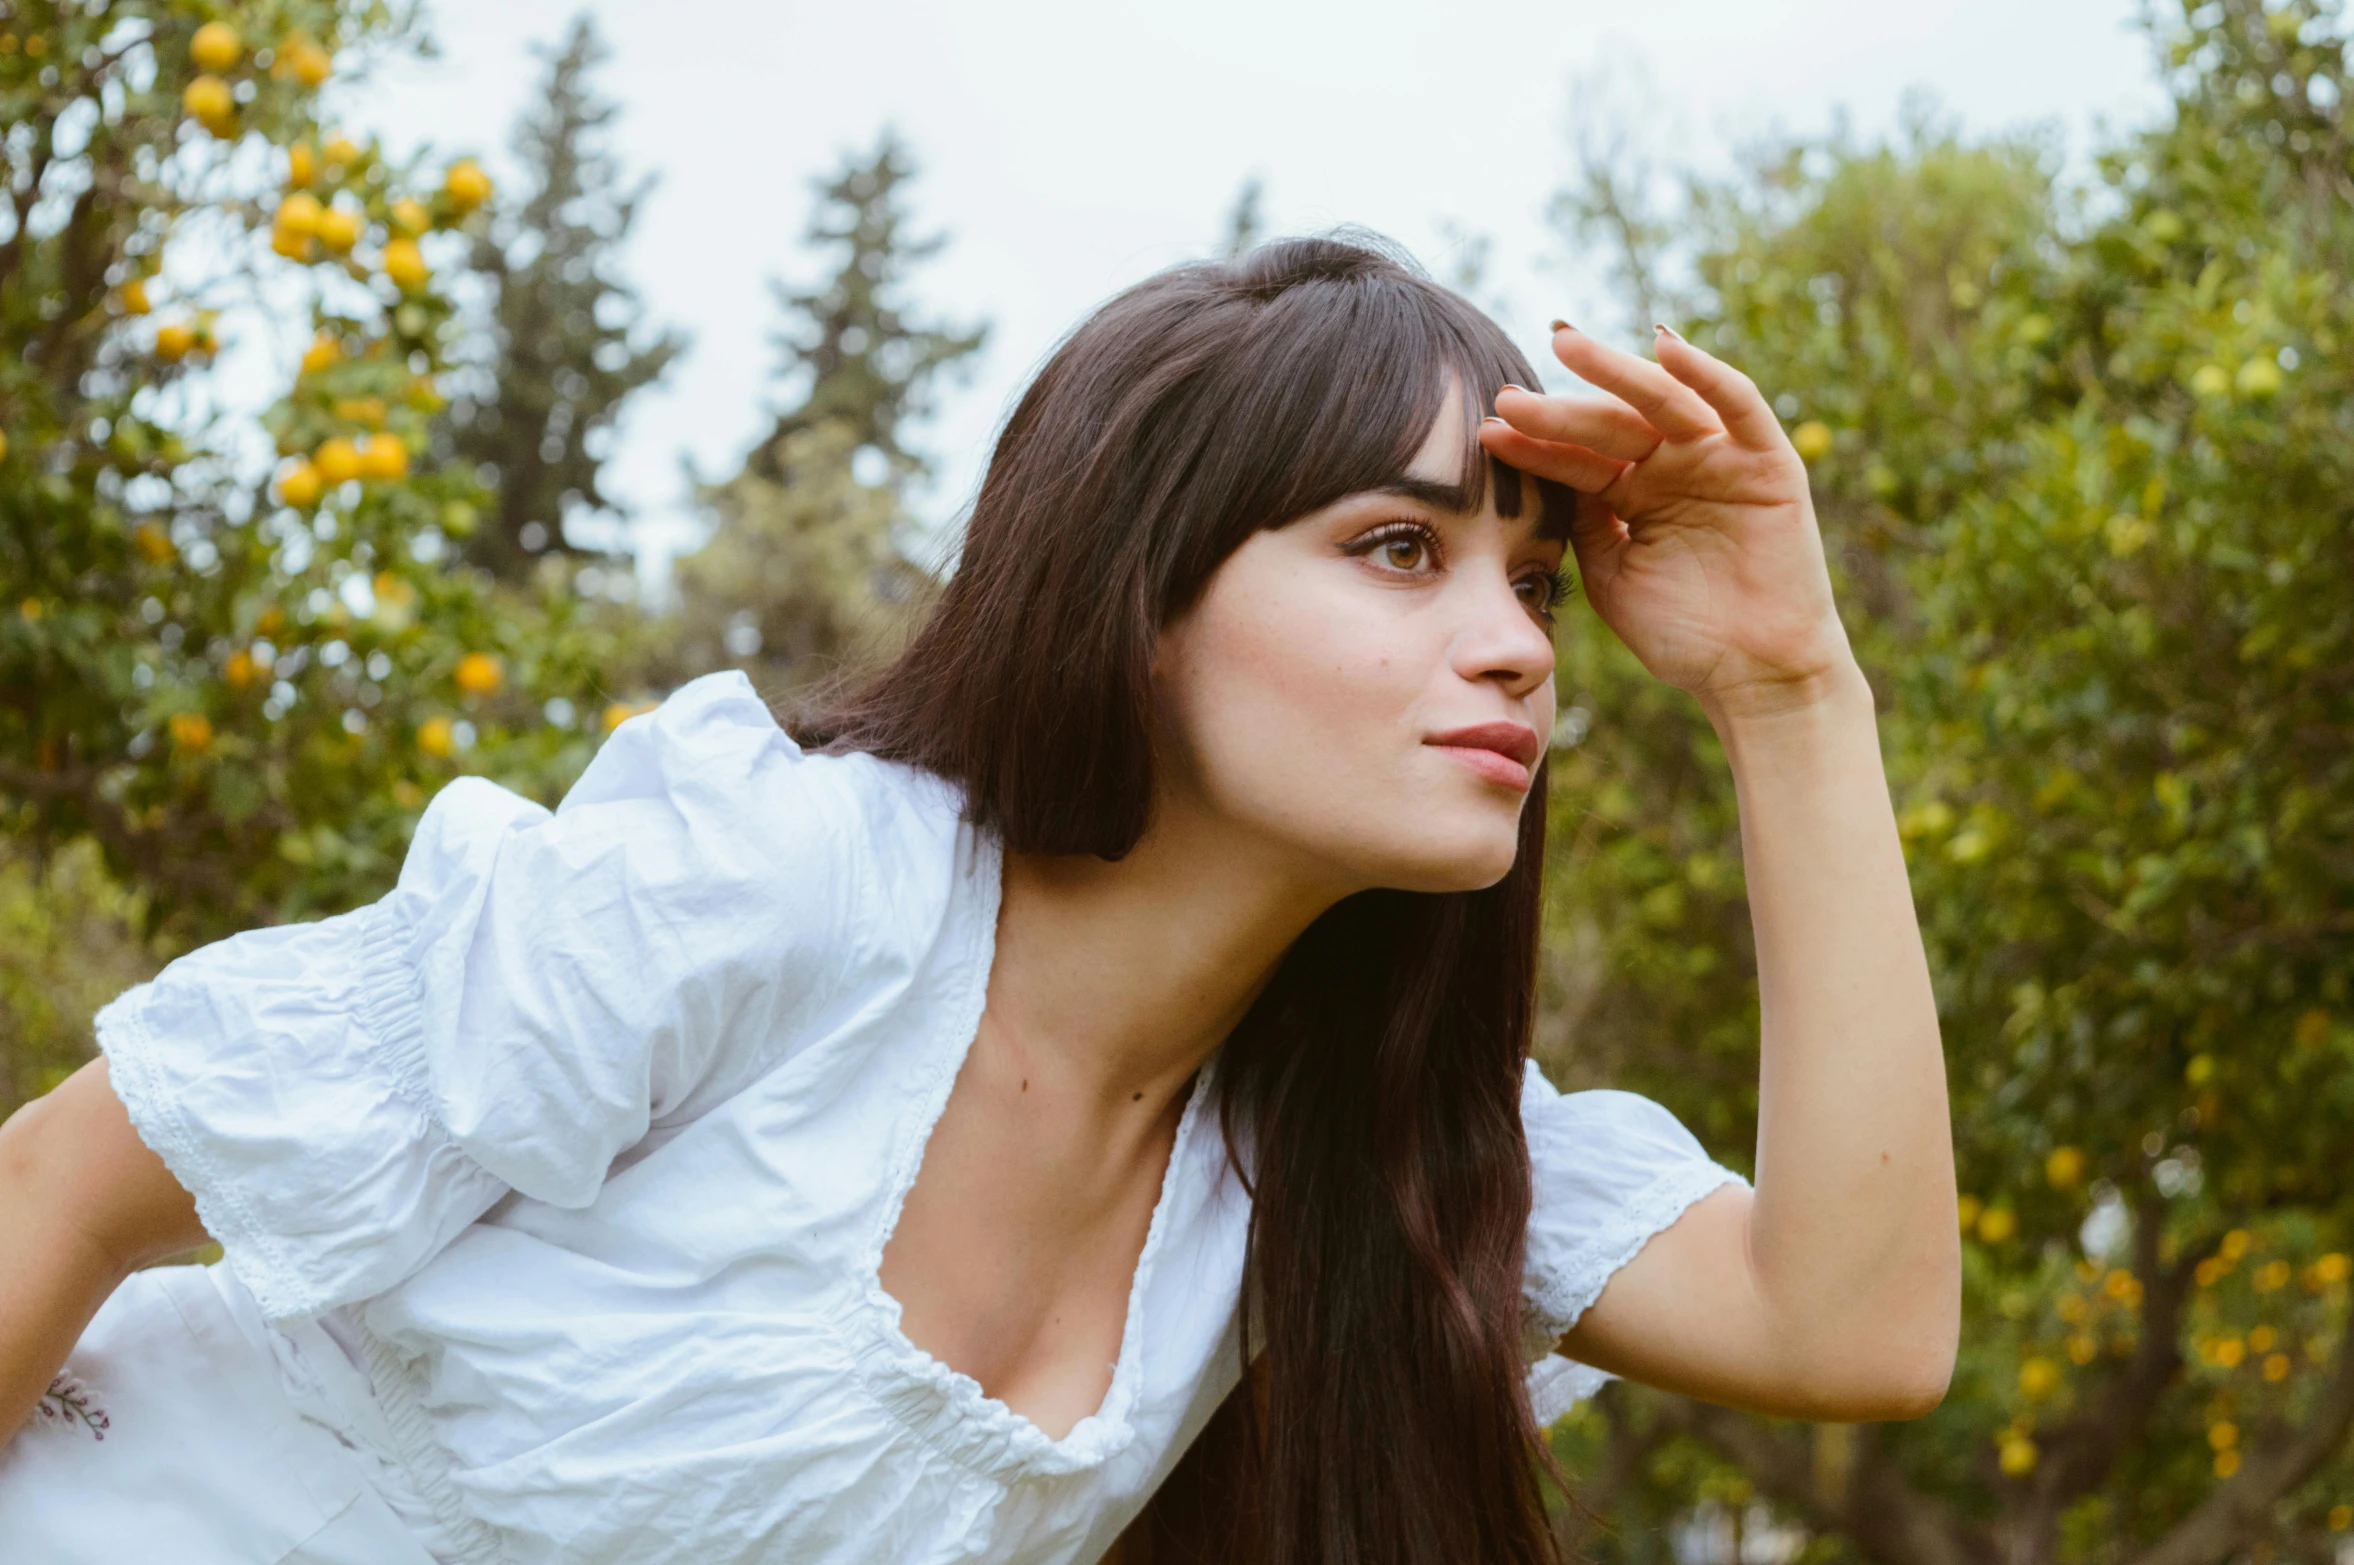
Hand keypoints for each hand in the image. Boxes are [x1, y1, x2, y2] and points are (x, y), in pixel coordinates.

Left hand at [1478, 324, 1857, 722]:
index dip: (1533, 446)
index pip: (1577, 458)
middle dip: (1558, 409)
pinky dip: (1706, 373)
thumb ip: (1585, 520)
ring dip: (1615, 372)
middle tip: (1508, 397)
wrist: (1751, 676)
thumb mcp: (1612, 572)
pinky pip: (1739, 406)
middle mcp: (1674, 466)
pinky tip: (1664, 348)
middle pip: (1610, 423)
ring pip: (1662, 401)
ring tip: (1566, 346)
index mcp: (1634, 492)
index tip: (1485, 433)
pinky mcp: (1767, 461)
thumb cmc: (1682, 635)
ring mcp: (1720, 459)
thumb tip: (1546, 472)